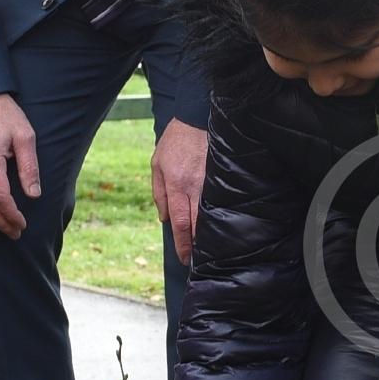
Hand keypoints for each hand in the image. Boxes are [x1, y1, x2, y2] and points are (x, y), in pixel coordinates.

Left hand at [152, 118, 210, 262]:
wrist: (196, 118)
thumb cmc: (175, 142)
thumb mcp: (157, 165)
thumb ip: (159, 193)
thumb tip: (165, 219)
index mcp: (176, 185)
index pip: (181, 222)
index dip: (183, 244)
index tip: (184, 259)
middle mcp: (194, 186)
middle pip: (198, 224)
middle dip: (197, 245)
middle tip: (197, 261)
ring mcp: (210, 182)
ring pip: (212, 215)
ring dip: (210, 234)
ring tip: (209, 250)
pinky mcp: (221, 176)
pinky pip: (221, 201)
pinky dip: (221, 216)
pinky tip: (222, 226)